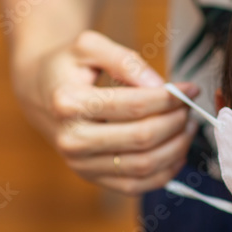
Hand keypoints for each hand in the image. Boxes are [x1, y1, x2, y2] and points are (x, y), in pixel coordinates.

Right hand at [12, 29, 200, 193]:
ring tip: (188, 126)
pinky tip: (177, 150)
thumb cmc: (69, 66)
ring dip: (176, 147)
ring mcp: (80, 164)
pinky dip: (165, 171)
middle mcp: (71, 139)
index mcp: (68, 103)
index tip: (190, 88)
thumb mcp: (89, 45)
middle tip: (189, 107)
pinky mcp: (92, 178)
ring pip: (143, 166)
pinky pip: (137, 185)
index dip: (170, 98)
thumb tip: (159, 87)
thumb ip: (126, 61)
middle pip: (142, 138)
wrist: (41, 92)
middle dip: (176, 122)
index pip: (134, 106)